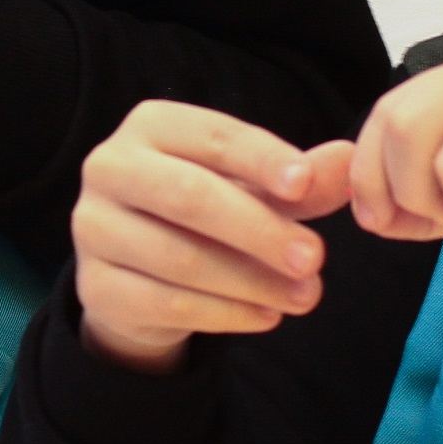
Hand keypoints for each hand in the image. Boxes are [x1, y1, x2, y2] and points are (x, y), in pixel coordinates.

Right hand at [71, 101, 353, 373]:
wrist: (136, 275)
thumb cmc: (202, 215)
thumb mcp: (254, 190)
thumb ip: (299, 179)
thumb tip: (349, 159)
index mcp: (150, 126)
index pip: (212, 137)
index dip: (261, 159)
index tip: (305, 184)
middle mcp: (109, 167)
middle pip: (189, 196)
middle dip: (259, 228)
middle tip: (316, 257)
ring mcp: (93, 227)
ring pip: (179, 257)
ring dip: (252, 280)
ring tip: (306, 296)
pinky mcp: (95, 286)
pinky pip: (167, 303)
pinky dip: (226, 313)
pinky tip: (267, 316)